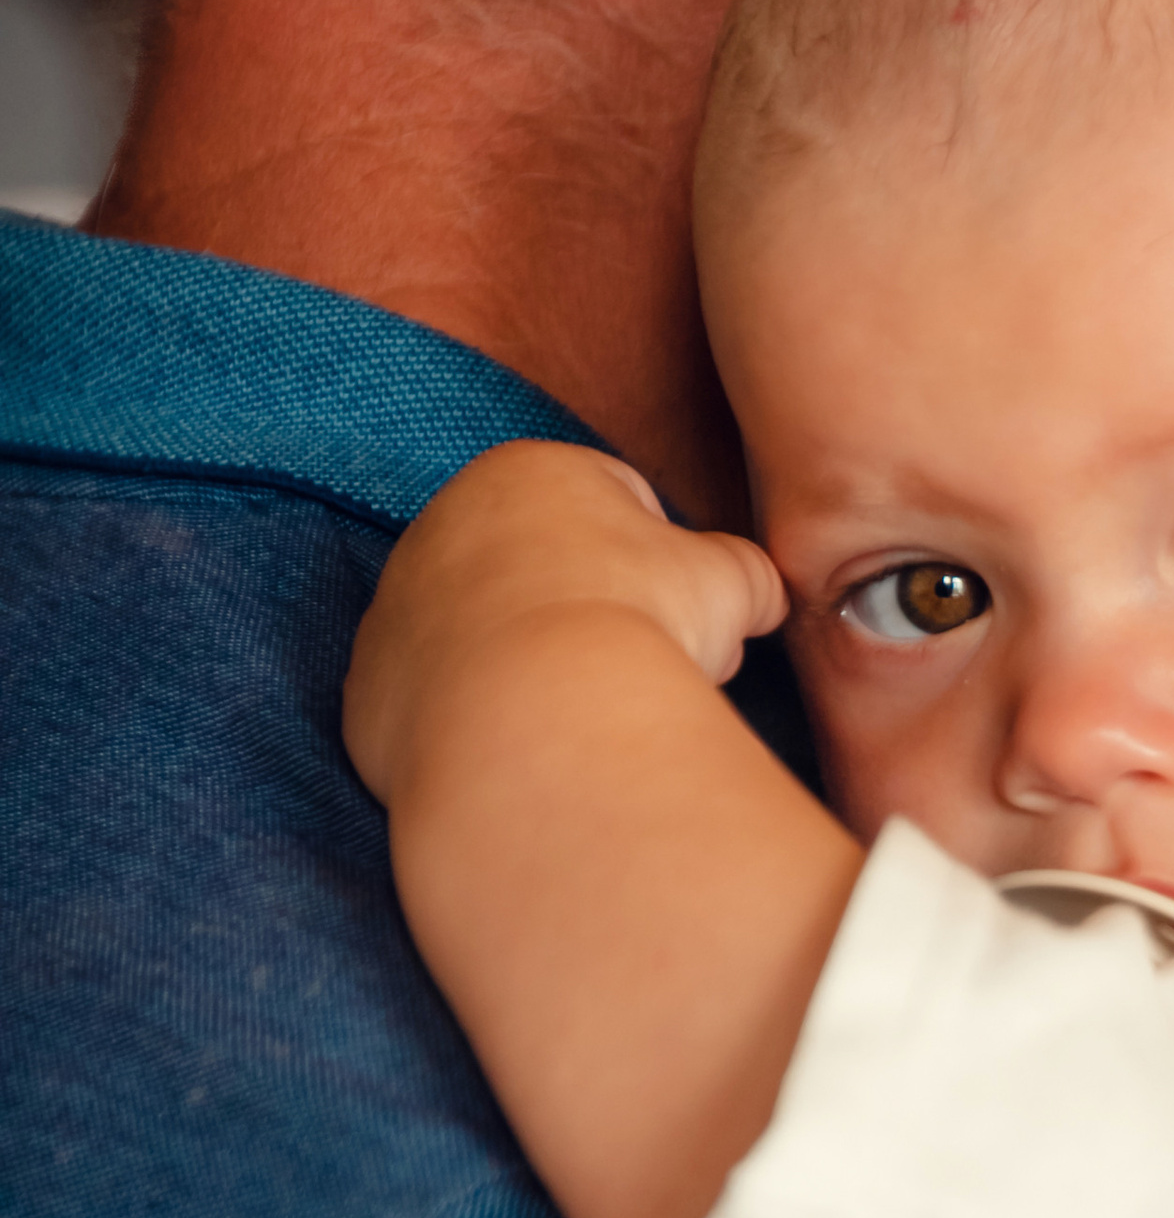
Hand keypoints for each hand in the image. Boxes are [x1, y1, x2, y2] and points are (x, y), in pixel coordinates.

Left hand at [345, 440, 786, 809]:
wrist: (540, 718)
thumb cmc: (638, 626)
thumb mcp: (732, 582)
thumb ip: (748, 574)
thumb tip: (763, 593)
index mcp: (530, 471)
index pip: (612, 504)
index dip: (662, 566)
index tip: (684, 619)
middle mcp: (442, 524)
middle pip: (538, 568)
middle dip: (592, 614)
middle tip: (645, 670)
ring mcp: (394, 605)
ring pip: (480, 635)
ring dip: (530, 667)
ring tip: (584, 716)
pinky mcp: (366, 686)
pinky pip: (434, 702)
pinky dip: (476, 721)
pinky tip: (524, 746)